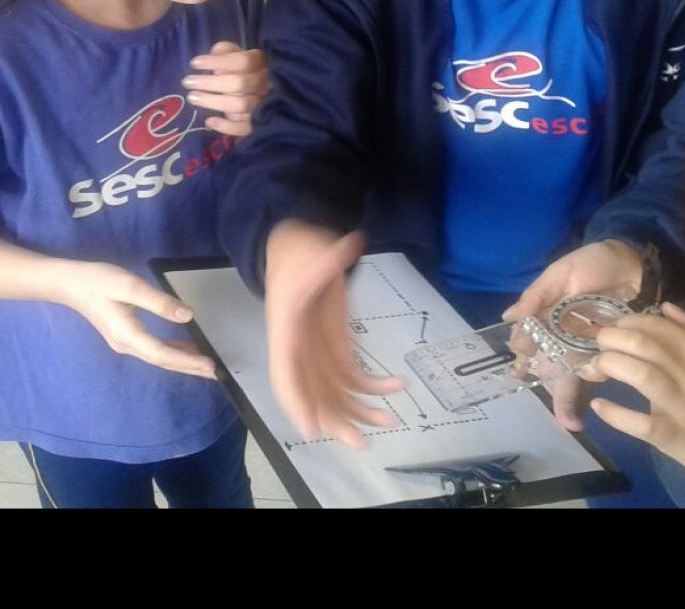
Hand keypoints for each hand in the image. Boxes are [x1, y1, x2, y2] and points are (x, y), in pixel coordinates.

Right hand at [58, 263, 216, 378]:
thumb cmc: (98, 281)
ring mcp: (125, 343)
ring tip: (206, 365)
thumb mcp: (129, 286)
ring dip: (182, 362)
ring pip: (159, 357)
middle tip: (216, 372)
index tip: (211, 365)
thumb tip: (187, 316)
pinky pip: (153, 350)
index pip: (164, 354)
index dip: (189, 361)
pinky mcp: (126, 336)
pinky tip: (185, 348)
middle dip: (190, 367)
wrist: (70, 283)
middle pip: (163, 361)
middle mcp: (127, 345)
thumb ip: (158, 302)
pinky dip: (172, 352)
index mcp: (128, 335)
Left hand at [185, 41, 267, 138]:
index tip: (194, 63)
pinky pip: (244, 128)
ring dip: (213, 102)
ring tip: (192, 98)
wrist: (270, 96)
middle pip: (239, 83)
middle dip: (210, 83)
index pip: (243, 61)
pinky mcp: (259, 124)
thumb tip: (213, 54)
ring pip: (241, 105)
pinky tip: (208, 121)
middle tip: (187, 82)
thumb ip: (226, 52)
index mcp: (263, 63)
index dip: (217, 62)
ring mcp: (264, 106)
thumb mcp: (238, 55)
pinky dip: (226, 126)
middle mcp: (266, 84)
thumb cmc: (247, 71)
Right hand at [264, 221, 404, 446]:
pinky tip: (398, 385)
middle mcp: (300, 349)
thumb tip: (352, 242)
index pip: (286, 373)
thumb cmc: (298, 252)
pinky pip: (353, 377)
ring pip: (336, 393)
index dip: (297, 402)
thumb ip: (330, 254)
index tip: (311, 429)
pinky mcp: (336, 349)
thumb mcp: (310, 250)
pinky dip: (374, 386)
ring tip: (391, 420)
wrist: (296, 248)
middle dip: (336, 420)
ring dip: (360, 410)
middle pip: (313, 394)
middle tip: (362, 440)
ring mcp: (319, 353)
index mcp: (286, 330)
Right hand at [500, 239, 644, 430]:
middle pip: (558, 371)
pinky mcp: (618, 345)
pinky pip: (607, 364)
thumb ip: (537, 295)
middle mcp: (569, 338)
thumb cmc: (592, 263)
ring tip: (572, 419)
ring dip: (575, 396)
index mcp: (550, 321)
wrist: (634, 259)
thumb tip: (509, 316)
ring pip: (580, 374)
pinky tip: (597, 384)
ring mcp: (593, 344)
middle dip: (559, 398)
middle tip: (563, 420)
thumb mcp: (560, 274)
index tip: (518, 375)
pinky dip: (601, 376)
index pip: (532, 346)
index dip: (524, 363)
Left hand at [580, 302, 684, 484]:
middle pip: (642, 344)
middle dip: (611, 339)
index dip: (627, 322)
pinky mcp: (674, 436)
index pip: (656, 325)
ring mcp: (681, 405)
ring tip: (596, 368)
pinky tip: (599, 407)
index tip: (615, 328)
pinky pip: (641, 423)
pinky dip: (616, 414)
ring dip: (611, 366)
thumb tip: (665, 307)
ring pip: (641, 374)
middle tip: (599, 346)